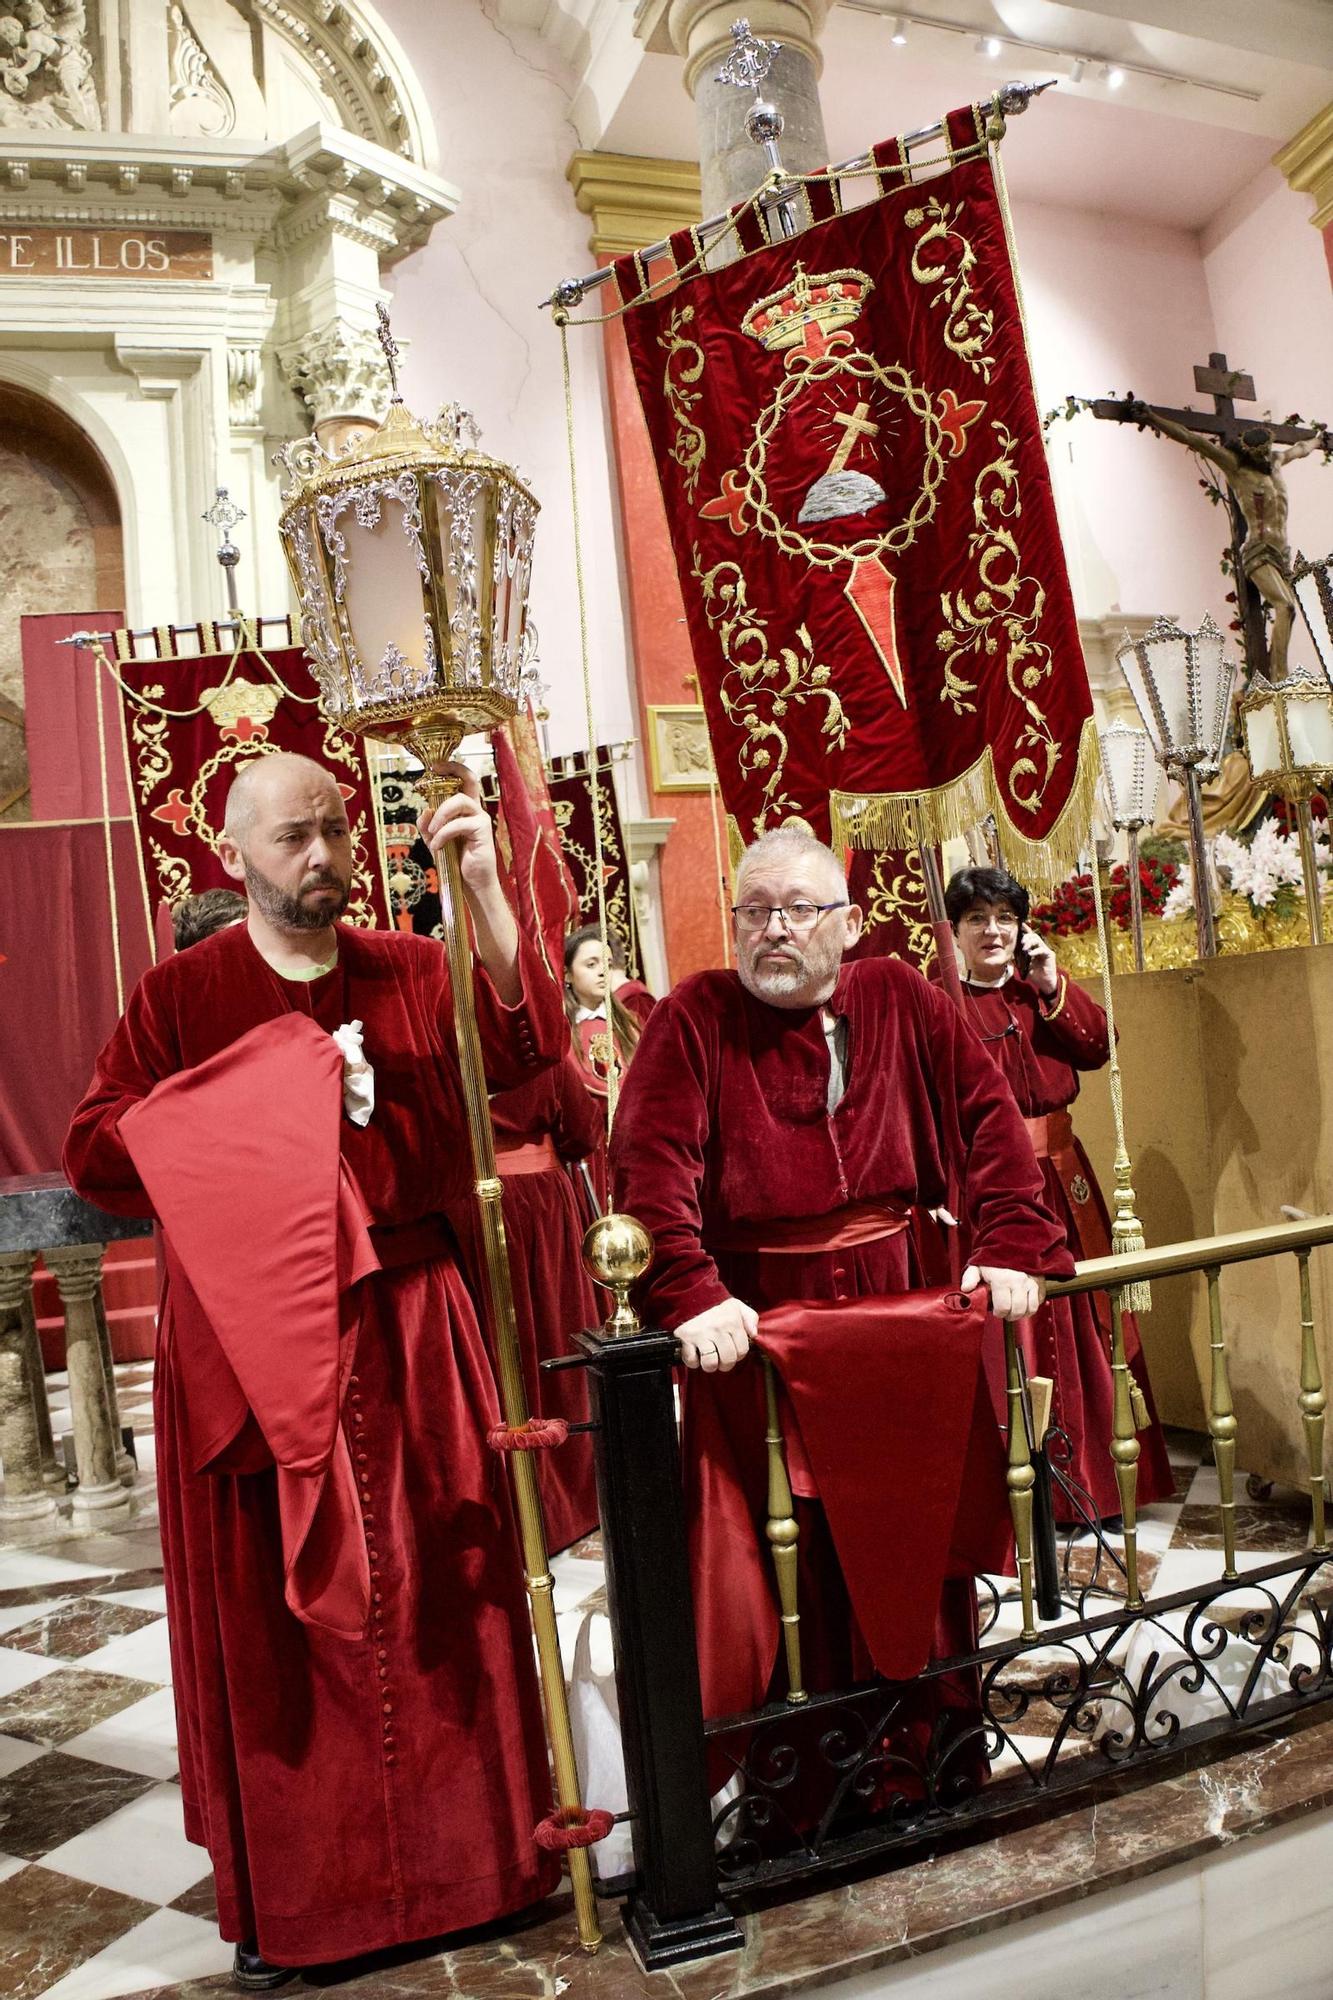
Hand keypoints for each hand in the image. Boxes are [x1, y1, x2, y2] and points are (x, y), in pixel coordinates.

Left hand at [417, 762, 499, 899]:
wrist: (470, 883)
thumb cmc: (455, 861)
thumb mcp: (435, 840)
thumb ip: (427, 825)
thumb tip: (424, 810)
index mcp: (464, 809)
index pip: (462, 781)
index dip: (451, 769)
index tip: (434, 766)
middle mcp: (474, 809)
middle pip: (469, 779)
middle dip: (452, 771)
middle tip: (433, 773)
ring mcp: (480, 818)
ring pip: (459, 801)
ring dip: (440, 814)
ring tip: (432, 832)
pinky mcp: (482, 830)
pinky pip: (459, 824)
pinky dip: (443, 834)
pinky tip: (436, 846)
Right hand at [675, 1298, 757, 1373]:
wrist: (692, 1298)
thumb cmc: (718, 1309)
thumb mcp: (738, 1307)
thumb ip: (751, 1318)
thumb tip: (754, 1334)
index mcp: (732, 1322)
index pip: (742, 1351)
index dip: (738, 1355)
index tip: (732, 1351)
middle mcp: (717, 1328)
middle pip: (727, 1360)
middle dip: (725, 1364)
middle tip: (721, 1358)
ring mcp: (700, 1334)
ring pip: (710, 1363)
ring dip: (709, 1365)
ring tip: (708, 1357)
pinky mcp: (685, 1338)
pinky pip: (692, 1360)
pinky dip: (693, 1361)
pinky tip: (696, 1353)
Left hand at [962, 1265, 1044, 1320]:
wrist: (1013, 1243)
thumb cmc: (994, 1257)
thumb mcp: (977, 1265)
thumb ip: (970, 1278)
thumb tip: (965, 1289)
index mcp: (1002, 1280)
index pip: (1003, 1308)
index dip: (999, 1313)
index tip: (996, 1310)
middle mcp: (1018, 1282)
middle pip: (1018, 1311)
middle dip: (1010, 1315)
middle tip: (1005, 1311)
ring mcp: (1031, 1282)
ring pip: (1030, 1308)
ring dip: (1022, 1313)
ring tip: (1015, 1309)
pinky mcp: (1039, 1282)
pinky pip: (1038, 1302)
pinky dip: (1032, 1306)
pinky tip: (1023, 1302)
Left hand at [1022, 927, 1058, 996]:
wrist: (1044, 983)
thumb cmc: (1035, 974)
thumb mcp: (1023, 966)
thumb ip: (1018, 959)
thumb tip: (1009, 954)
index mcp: (1033, 948)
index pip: (1029, 936)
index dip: (1026, 929)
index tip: (1020, 924)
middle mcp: (1040, 947)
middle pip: (1033, 936)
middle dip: (1026, 937)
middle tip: (1021, 943)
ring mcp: (1045, 950)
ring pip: (1038, 940)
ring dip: (1030, 942)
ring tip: (1024, 948)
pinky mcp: (1050, 955)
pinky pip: (1042, 949)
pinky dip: (1035, 951)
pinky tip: (1030, 954)